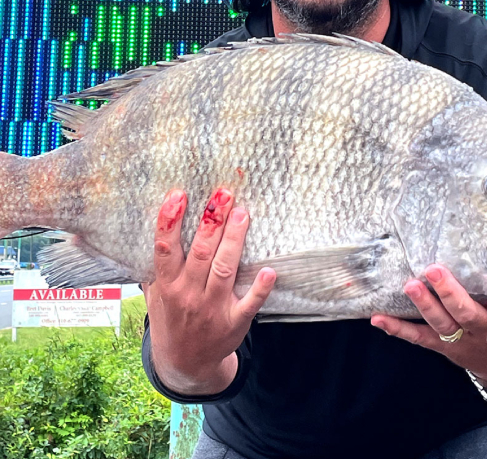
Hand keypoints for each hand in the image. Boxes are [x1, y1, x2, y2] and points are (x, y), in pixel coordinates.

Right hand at [142, 188, 275, 394]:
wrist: (185, 363)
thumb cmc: (171, 320)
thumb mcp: (154, 297)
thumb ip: (153, 268)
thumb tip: (146, 234)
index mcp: (167, 285)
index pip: (165, 249)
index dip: (170, 221)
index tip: (178, 194)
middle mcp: (188, 294)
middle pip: (200, 252)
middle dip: (211, 221)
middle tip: (223, 193)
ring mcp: (213, 308)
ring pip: (224, 269)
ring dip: (233, 240)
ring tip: (242, 213)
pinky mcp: (235, 321)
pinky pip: (250, 303)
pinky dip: (260, 288)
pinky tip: (269, 271)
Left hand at [371, 261, 486, 385]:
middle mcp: (486, 331)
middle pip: (468, 314)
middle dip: (450, 293)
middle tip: (434, 269)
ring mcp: (463, 341)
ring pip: (442, 324)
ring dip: (425, 305)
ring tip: (410, 286)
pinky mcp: (444, 347)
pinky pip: (419, 338)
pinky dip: (398, 329)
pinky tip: (379, 318)